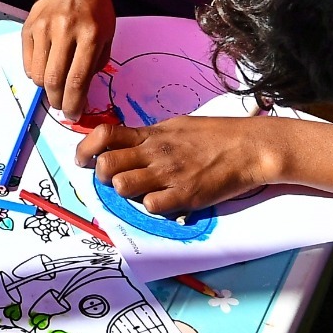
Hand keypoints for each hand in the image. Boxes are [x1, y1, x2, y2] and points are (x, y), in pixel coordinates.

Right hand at [22, 0, 113, 119]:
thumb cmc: (96, 8)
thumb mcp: (107, 33)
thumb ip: (96, 62)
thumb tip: (80, 92)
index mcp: (90, 35)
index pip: (78, 80)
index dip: (74, 103)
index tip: (74, 115)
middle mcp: (65, 31)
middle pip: (55, 81)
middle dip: (58, 102)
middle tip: (62, 107)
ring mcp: (43, 28)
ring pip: (38, 74)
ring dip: (47, 89)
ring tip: (55, 88)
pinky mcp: (28, 26)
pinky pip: (28, 62)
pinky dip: (35, 74)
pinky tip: (45, 70)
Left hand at [76, 115, 279, 213]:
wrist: (249, 147)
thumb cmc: (216, 135)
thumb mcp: (177, 126)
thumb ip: (150, 136)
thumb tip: (128, 144)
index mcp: (151, 134)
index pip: (104, 135)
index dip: (85, 149)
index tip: (83, 160)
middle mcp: (155, 152)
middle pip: (106, 165)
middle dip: (104, 177)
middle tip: (115, 181)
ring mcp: (169, 174)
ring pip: (124, 187)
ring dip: (128, 193)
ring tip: (143, 191)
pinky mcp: (185, 195)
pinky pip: (152, 206)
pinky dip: (154, 207)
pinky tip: (165, 201)